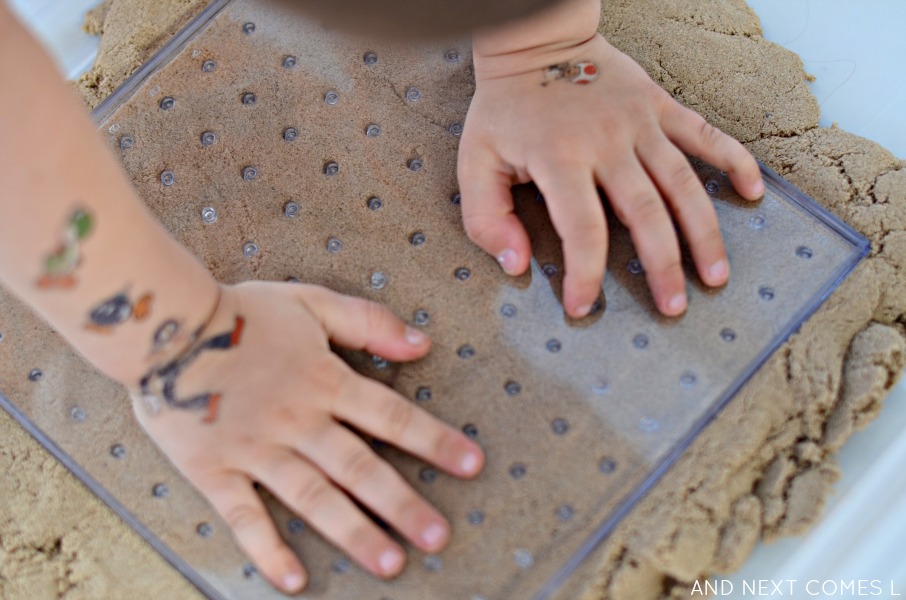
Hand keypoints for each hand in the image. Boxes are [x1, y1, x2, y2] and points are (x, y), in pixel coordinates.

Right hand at [132, 281, 483, 592]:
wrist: (165, 323)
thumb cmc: (242, 311)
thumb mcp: (311, 302)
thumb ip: (367, 322)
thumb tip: (421, 343)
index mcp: (324, 381)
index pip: (390, 417)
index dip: (434, 440)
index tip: (471, 464)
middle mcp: (298, 421)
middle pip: (360, 468)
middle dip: (402, 504)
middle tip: (438, 537)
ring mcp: (257, 449)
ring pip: (314, 497)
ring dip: (353, 533)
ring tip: (390, 564)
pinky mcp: (215, 470)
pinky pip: (244, 516)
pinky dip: (267, 549)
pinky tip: (292, 580)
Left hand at [459, 33, 763, 317]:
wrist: (534, 43)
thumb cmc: (504, 108)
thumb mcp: (475, 161)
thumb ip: (486, 218)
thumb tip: (516, 265)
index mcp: (560, 159)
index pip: (582, 229)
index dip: (585, 274)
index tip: (583, 306)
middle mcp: (607, 142)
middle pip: (646, 213)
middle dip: (663, 266)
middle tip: (674, 308)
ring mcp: (639, 123)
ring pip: (683, 183)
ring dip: (704, 232)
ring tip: (716, 275)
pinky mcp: (659, 105)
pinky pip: (705, 134)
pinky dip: (734, 160)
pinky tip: (753, 192)